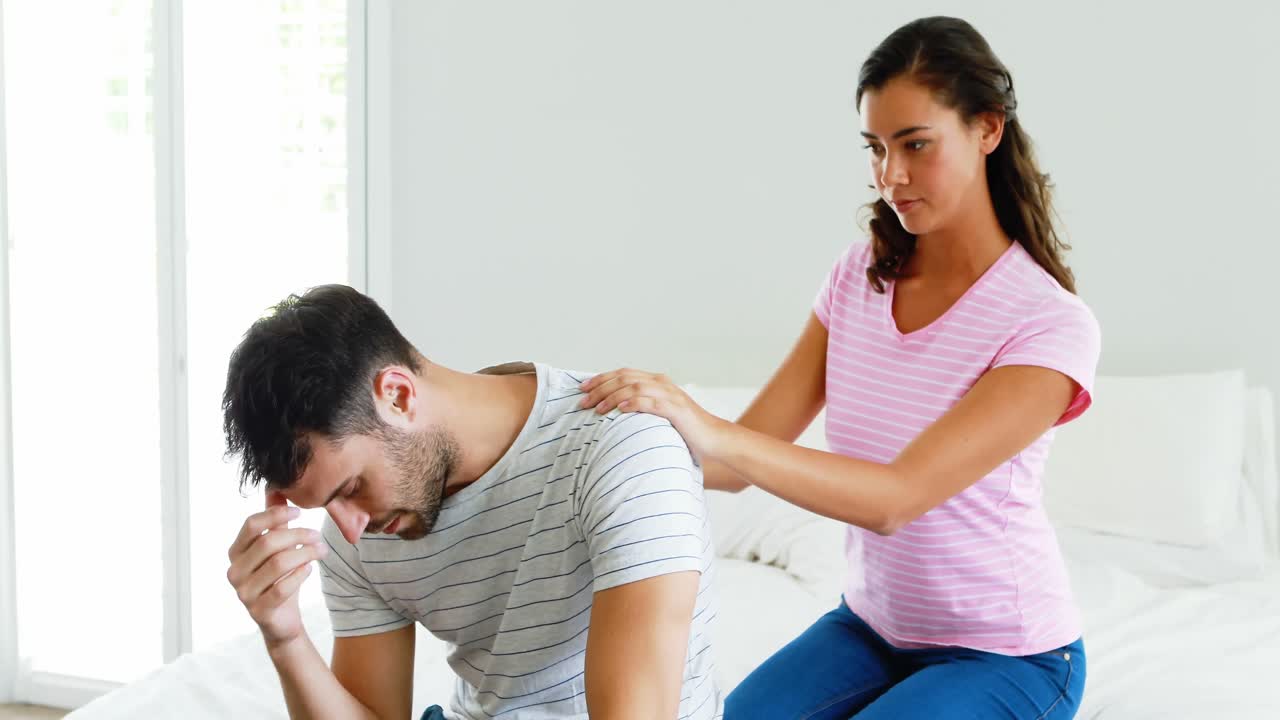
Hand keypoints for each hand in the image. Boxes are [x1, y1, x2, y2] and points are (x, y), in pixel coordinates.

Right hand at [225, 492, 327, 649]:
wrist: (281, 619)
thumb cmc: (278, 578)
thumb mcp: (276, 547)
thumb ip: (274, 520)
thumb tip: (277, 487)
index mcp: (236, 552)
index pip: (251, 525)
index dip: (276, 514)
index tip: (300, 512)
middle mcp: (234, 572)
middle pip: (268, 543)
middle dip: (298, 535)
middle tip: (318, 535)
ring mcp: (244, 593)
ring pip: (278, 564)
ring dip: (305, 553)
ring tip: (321, 550)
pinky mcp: (259, 610)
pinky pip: (282, 587)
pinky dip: (300, 575)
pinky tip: (309, 569)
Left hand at [580, 368, 728, 459]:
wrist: (713, 438)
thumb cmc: (684, 430)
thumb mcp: (658, 415)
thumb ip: (640, 408)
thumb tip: (612, 414)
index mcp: (656, 382)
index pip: (623, 374)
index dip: (600, 379)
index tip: (581, 388)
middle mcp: (662, 384)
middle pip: (624, 378)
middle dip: (600, 388)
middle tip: (582, 401)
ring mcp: (670, 395)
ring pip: (634, 386)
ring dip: (612, 396)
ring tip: (597, 408)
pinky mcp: (676, 409)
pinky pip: (652, 402)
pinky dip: (634, 402)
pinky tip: (620, 408)